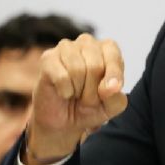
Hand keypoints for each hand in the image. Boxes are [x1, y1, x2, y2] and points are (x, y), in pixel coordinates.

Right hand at [23, 34, 127, 164]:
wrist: (63, 121)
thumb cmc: (90, 107)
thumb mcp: (110, 107)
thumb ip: (116, 97)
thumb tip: (111, 87)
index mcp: (108, 49)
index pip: (114, 57)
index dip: (112, 79)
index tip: (107, 93)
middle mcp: (87, 42)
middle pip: (95, 66)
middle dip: (93, 91)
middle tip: (87, 98)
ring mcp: (66, 47)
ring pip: (77, 70)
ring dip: (78, 91)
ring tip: (76, 94)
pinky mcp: (48, 58)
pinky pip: (62, 77)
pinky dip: (65, 91)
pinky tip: (63, 92)